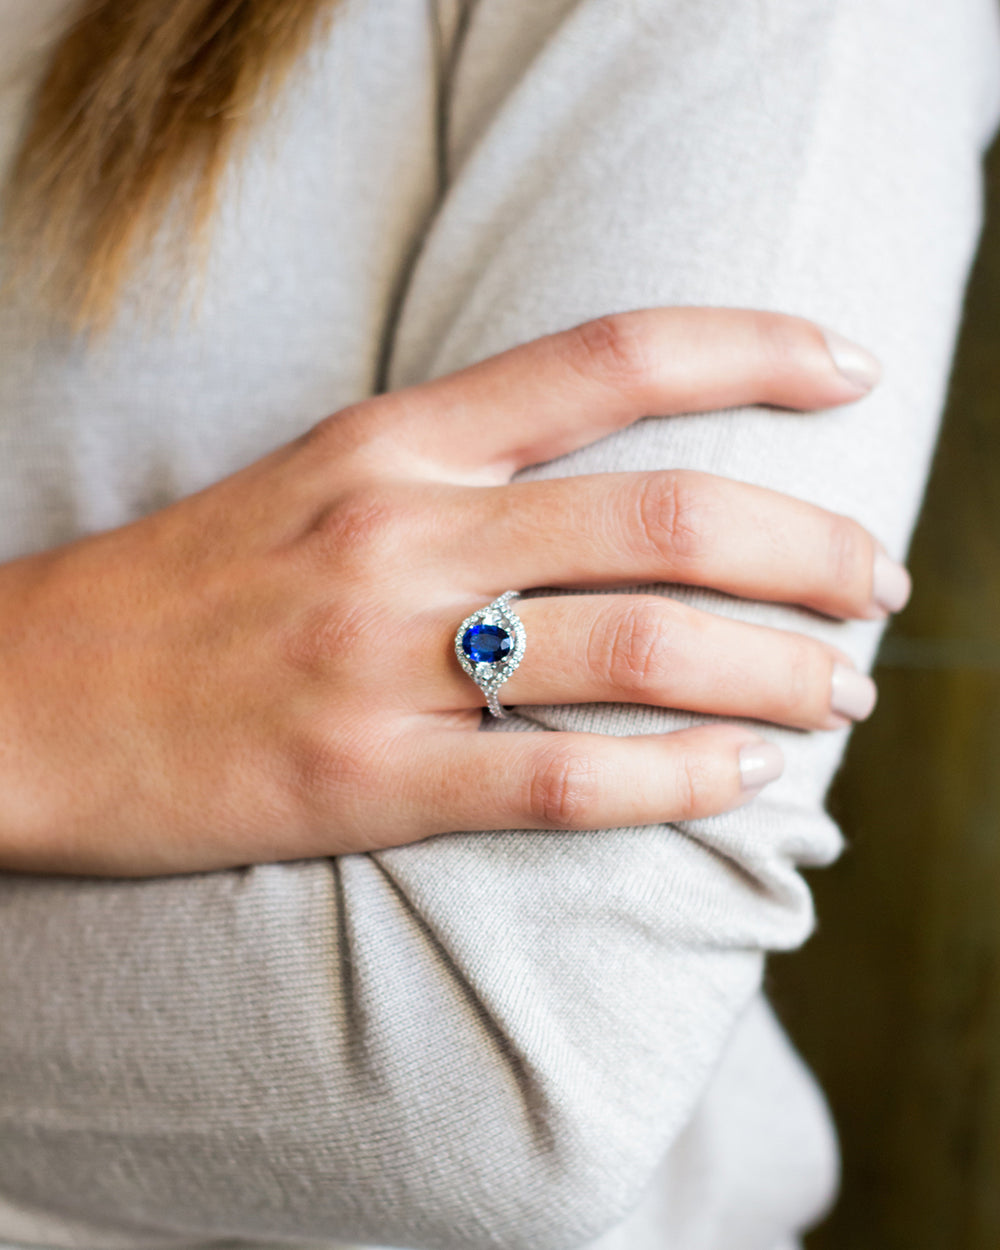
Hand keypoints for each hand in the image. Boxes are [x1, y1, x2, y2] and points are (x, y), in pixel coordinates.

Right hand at [0, 308, 904, 876]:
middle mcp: (403, 533)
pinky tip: (739, 775)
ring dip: (774, 670)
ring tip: (839, 692)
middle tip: (876, 585)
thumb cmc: (185, 591)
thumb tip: (615, 504)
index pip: (612, 357)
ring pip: (641, 648)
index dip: (757, 347)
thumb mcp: (319, 481)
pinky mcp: (365, 782)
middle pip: (668, 516)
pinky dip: (678, 777)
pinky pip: (563, 776)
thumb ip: (462, 473)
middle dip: (811, 549)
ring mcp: (383, 661)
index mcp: (393, 442)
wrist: (27, 699)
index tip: (851, 369)